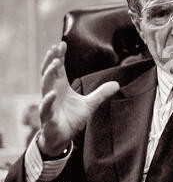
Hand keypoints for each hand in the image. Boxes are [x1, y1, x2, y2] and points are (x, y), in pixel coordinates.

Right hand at [38, 41, 118, 155]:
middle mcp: (52, 93)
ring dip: (49, 75)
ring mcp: (48, 104)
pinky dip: (47, 101)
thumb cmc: (71, 119)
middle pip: (49, 73)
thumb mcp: (90, 104)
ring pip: (45, 87)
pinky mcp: (48, 117)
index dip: (59, 56)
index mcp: (61, 88)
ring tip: (55, 64)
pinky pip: (45, 108)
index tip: (62, 44)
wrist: (62, 138)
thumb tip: (117, 83)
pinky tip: (51, 94)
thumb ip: (101, 93)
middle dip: (52, 60)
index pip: (59, 69)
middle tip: (55, 48)